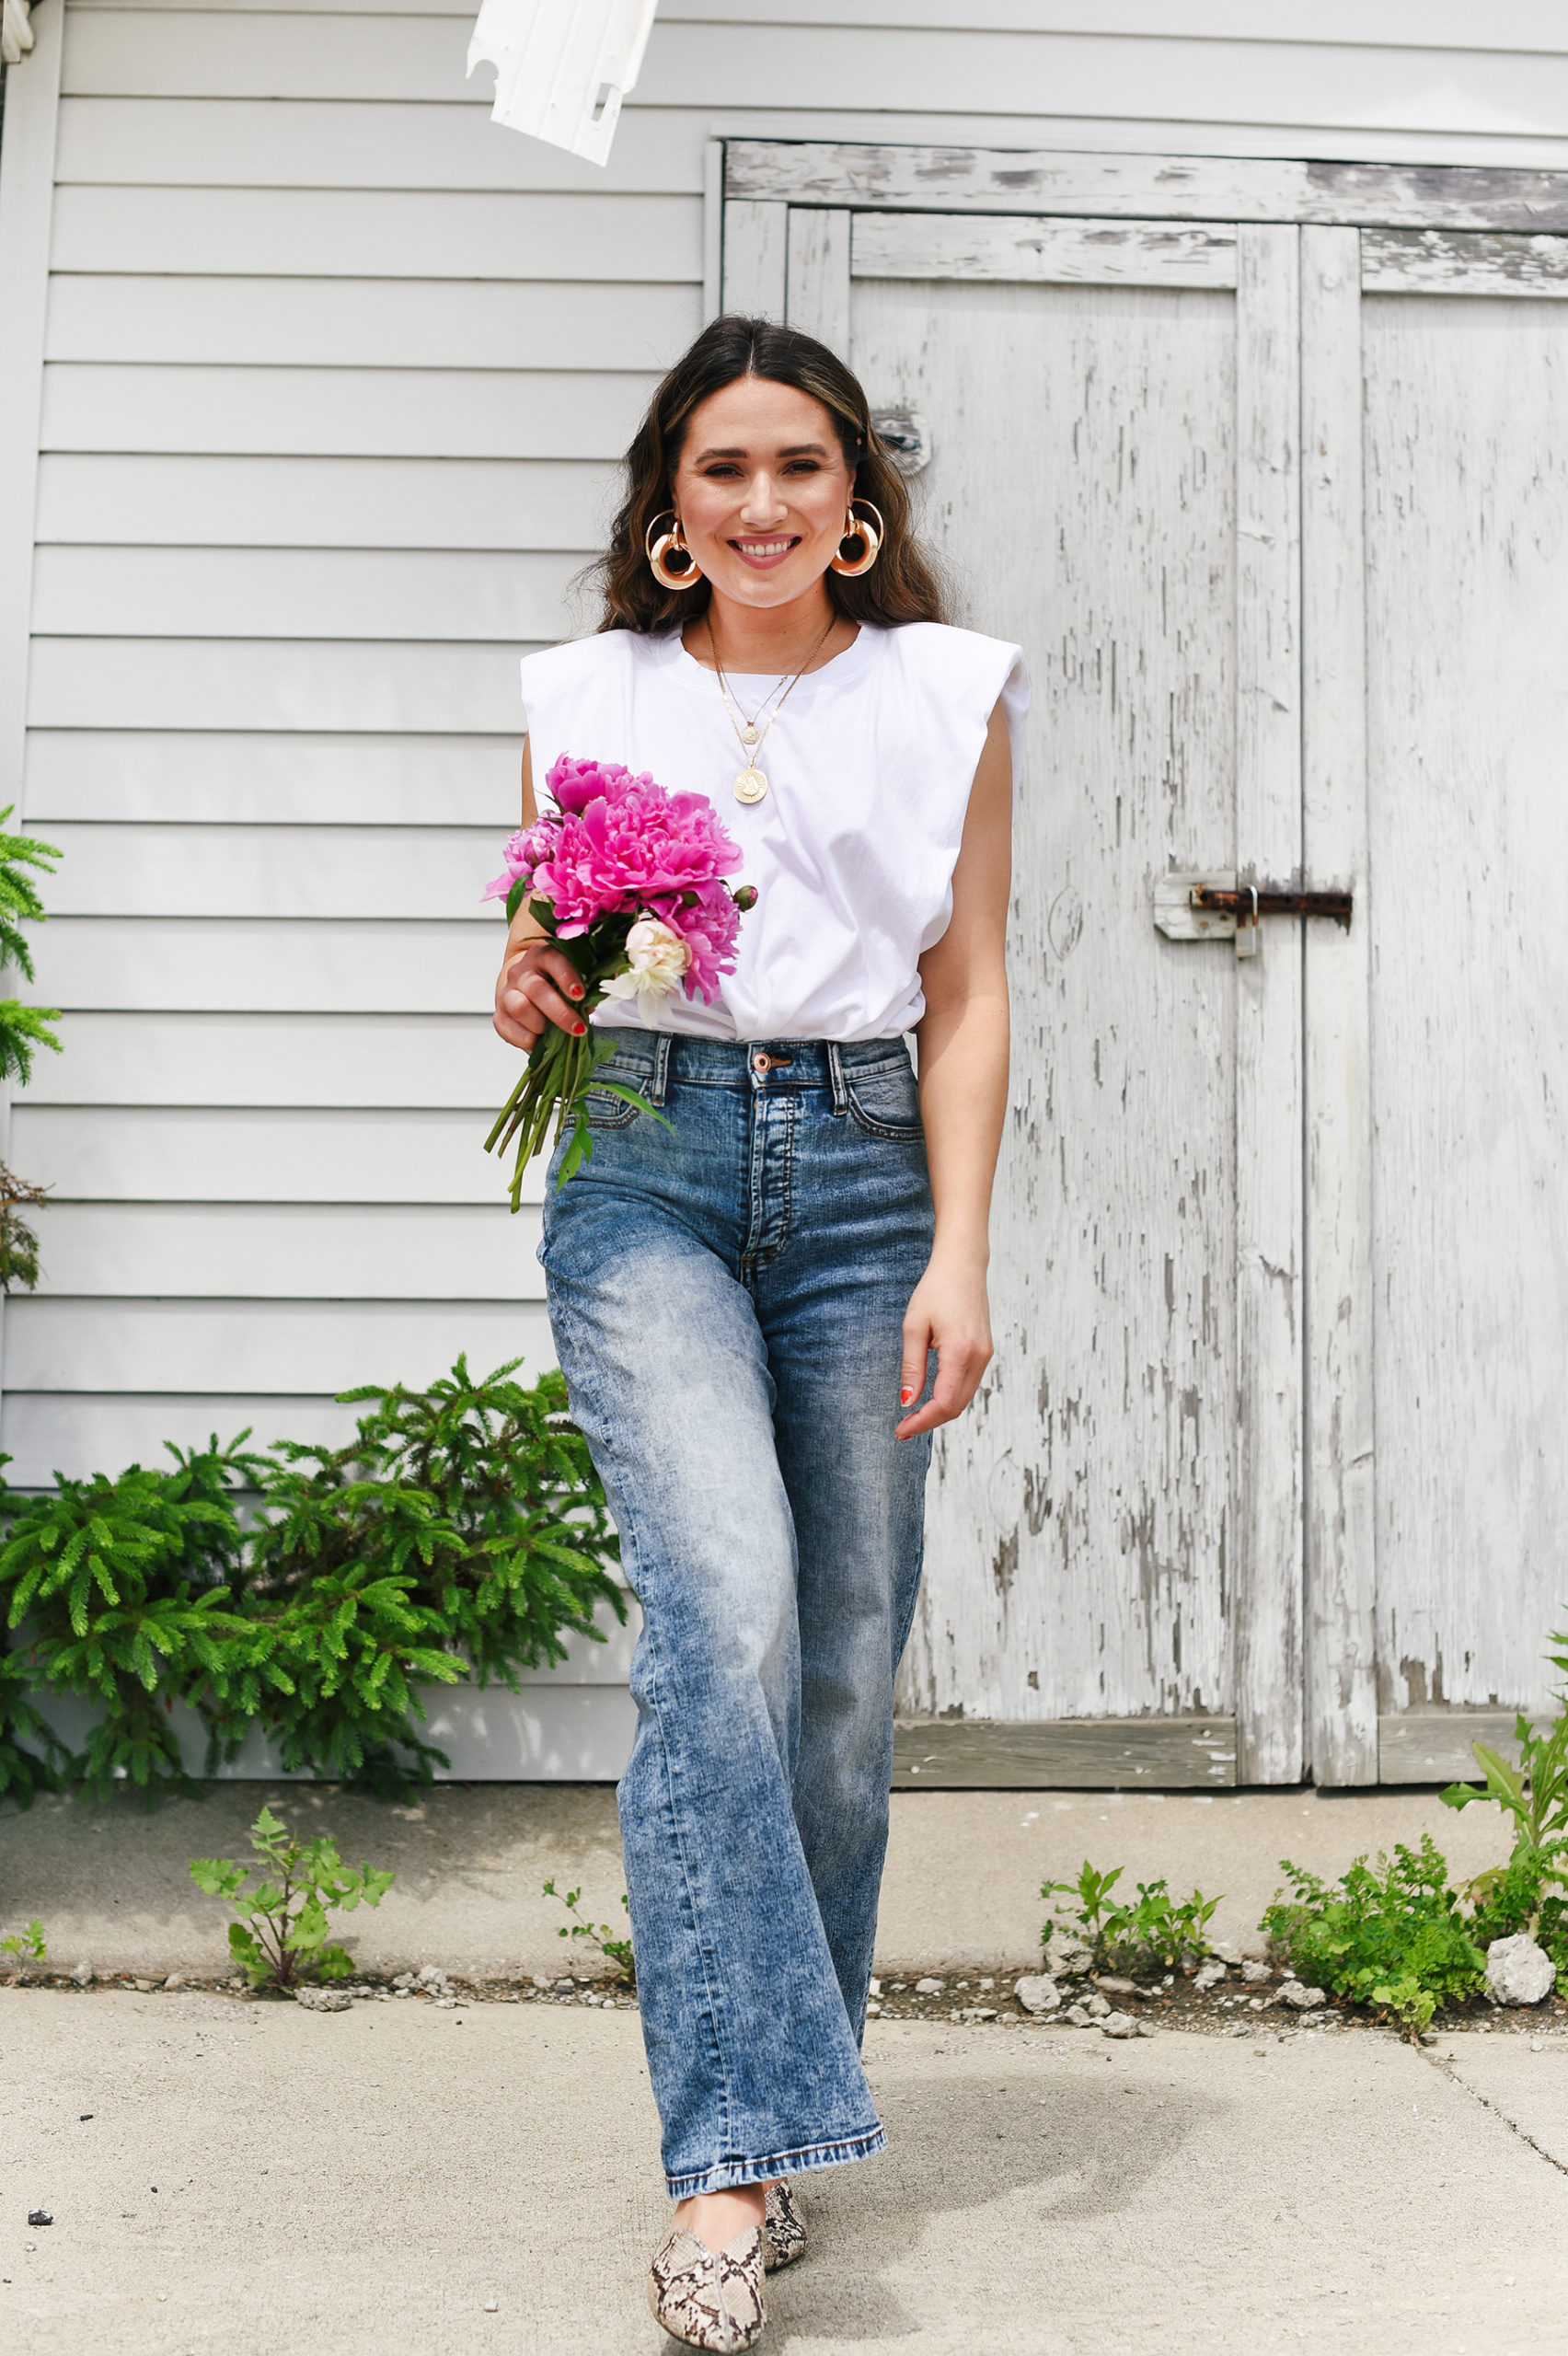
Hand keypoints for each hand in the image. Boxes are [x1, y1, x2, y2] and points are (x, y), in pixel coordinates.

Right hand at [493, 937, 588, 1053]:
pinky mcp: (500, 1014)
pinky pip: (508, 1029)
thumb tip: (587, 1008)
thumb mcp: (571, 981)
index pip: (553, 960)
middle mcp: (521, 972)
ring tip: (555, 1036)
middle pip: (536, 990)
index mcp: (542, 957)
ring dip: (541, 1026)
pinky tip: (540, 1042)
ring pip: (519, 1008)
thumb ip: (582, 992)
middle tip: (577, 1028)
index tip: (580, 995)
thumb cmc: (554, 984)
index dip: (567, 977)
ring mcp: (507, 993)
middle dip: (560, 1013)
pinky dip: (526, 1040)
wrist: (524, 985)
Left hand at [896, 1253, 992, 1439]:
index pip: (944, 1403)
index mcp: (960, 1352)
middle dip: (929, 1421)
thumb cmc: (935, 1290)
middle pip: (957, 1407)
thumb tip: (907, 1401)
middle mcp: (979, 1357)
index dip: (922, 1422)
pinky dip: (951, 1396)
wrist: (962, 1265)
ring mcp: (986, 1355)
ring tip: (913, 1415)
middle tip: (902, 1428)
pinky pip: (969, 1384)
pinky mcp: (985, 1351)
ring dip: (940, 1411)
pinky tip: (931, 1397)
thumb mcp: (913, 1327)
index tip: (900, 1430)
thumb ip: (911, 1367)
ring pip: (964, 1398)